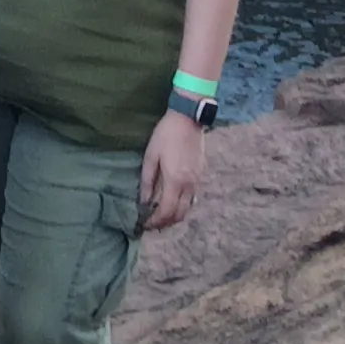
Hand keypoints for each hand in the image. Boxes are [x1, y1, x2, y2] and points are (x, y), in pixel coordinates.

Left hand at [139, 109, 206, 230]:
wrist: (188, 119)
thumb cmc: (165, 135)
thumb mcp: (151, 156)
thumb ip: (147, 181)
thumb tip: (144, 201)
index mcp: (175, 181)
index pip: (166, 211)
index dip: (155, 221)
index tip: (144, 224)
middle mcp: (189, 185)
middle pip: (179, 215)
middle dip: (165, 223)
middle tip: (152, 223)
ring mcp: (197, 181)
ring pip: (187, 208)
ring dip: (174, 216)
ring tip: (161, 215)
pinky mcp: (200, 175)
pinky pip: (191, 198)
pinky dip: (181, 205)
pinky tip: (171, 201)